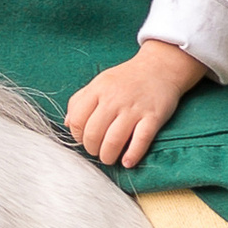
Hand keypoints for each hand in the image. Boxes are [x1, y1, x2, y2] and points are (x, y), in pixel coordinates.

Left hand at [65, 39, 208, 171]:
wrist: (160, 66)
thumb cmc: (127, 78)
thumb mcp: (100, 82)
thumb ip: (80, 100)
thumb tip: (67, 124)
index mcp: (98, 89)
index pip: (77, 120)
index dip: (77, 135)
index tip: (84, 139)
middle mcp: (114, 99)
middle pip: (93, 134)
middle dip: (92, 149)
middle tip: (97, 151)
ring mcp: (134, 108)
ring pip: (113, 140)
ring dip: (108, 156)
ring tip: (109, 158)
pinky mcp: (153, 117)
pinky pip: (140, 140)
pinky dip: (132, 155)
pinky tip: (127, 161)